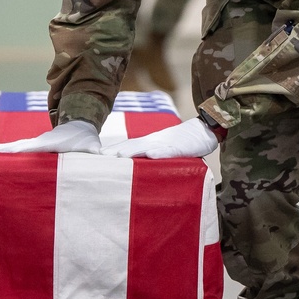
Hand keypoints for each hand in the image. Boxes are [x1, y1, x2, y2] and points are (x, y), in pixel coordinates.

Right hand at [0, 119, 100, 154]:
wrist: (79, 128)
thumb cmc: (85, 140)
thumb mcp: (91, 145)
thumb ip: (95, 151)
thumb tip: (102, 155)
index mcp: (51, 144)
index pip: (36, 147)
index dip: (24, 149)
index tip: (13, 151)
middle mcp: (41, 143)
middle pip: (21, 147)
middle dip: (7, 149)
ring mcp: (36, 144)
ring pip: (18, 147)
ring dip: (4, 150)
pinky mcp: (34, 147)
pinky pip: (19, 149)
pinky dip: (8, 151)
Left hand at [101, 117, 220, 158]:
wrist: (202, 131)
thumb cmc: (181, 142)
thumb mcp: (161, 149)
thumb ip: (148, 156)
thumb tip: (133, 168)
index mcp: (147, 143)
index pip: (126, 147)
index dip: (111, 151)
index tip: (95, 157)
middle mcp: (153, 142)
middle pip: (131, 146)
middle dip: (114, 152)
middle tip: (98, 158)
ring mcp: (165, 144)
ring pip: (146, 147)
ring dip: (132, 151)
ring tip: (119, 156)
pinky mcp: (179, 148)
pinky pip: (168, 151)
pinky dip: (159, 153)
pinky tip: (150, 155)